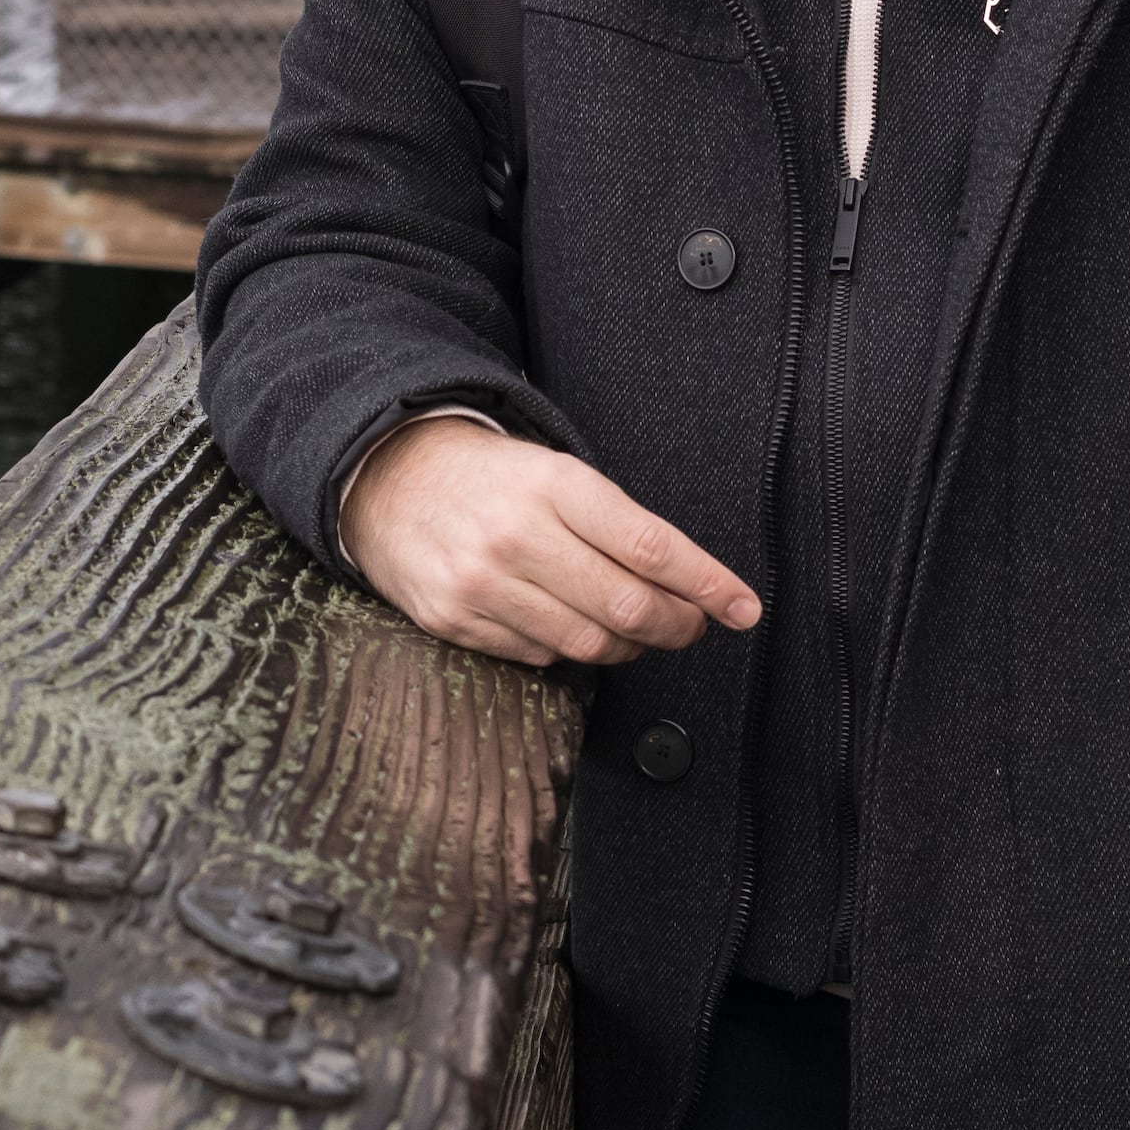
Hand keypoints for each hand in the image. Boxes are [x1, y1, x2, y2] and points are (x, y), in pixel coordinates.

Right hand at [339, 418, 760, 667]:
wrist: (386, 477)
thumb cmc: (486, 476)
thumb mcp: (554, 472)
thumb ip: (615, 524)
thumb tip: (685, 584)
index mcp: (554, 485)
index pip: (652, 548)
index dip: (708, 584)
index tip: (743, 606)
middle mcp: (518, 535)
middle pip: (628, 607)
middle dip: (678, 625)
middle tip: (693, 624)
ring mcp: (482, 583)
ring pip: (589, 643)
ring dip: (629, 646)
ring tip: (634, 630)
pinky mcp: (455, 619)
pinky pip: (539, 656)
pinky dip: (568, 649)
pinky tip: (567, 624)